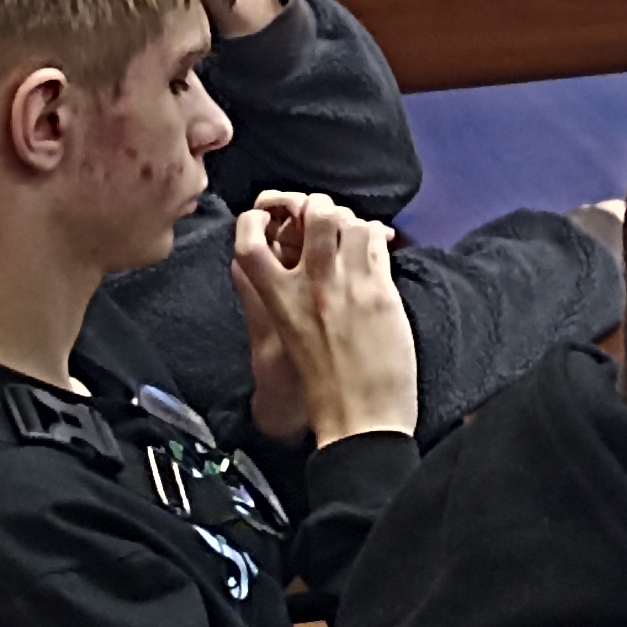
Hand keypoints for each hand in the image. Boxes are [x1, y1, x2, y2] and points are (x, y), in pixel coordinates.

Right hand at [232, 191, 414, 446]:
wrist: (359, 420)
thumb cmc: (326, 386)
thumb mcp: (288, 335)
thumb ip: (287, 294)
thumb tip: (295, 256)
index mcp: (277, 302)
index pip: (247, 241)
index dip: (256, 219)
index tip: (274, 217)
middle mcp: (308, 287)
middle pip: (312, 211)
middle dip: (321, 206)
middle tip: (328, 222)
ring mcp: (345, 285)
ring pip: (350, 220)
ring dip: (353, 222)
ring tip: (355, 239)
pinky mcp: (379, 292)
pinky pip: (377, 242)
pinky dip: (378, 238)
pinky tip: (378, 251)